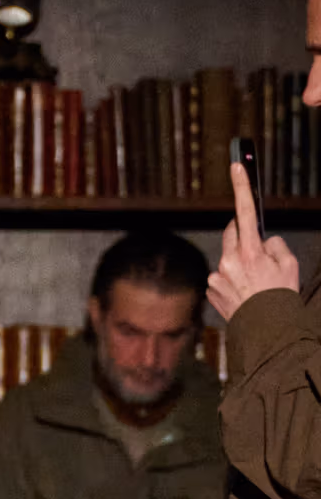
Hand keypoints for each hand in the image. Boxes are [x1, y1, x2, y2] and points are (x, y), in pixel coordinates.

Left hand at [206, 162, 299, 321]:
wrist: (266, 332)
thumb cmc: (280, 297)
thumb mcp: (288, 264)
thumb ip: (274, 244)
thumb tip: (263, 239)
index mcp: (250, 251)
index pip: (245, 211)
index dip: (241, 186)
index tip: (236, 167)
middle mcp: (228, 262)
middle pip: (231, 232)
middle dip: (242, 234)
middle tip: (256, 247)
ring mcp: (217, 277)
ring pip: (227, 257)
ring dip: (237, 262)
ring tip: (253, 281)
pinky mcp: (210, 290)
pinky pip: (220, 277)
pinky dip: (230, 280)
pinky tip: (242, 292)